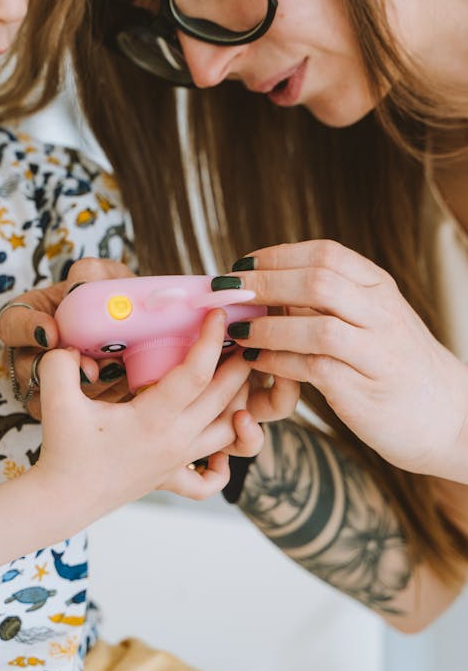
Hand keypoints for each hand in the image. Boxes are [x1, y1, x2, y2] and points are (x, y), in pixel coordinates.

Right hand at [0, 257, 133, 418]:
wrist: (140, 329)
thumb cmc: (112, 298)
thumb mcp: (103, 277)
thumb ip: (90, 274)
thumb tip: (80, 285)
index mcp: (29, 318)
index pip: (11, 325)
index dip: (27, 330)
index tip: (52, 333)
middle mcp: (31, 354)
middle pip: (26, 369)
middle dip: (59, 371)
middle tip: (90, 369)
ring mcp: (48, 386)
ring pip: (53, 395)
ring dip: (86, 390)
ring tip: (116, 376)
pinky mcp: (72, 411)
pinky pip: (79, 415)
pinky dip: (104, 404)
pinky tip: (126, 391)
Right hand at [32, 310, 255, 513]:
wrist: (62, 500)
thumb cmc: (63, 451)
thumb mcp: (56, 400)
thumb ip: (61, 363)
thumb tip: (72, 344)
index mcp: (153, 419)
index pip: (195, 374)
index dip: (211, 341)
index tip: (218, 315)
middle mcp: (174, 441)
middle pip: (224, 400)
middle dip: (239, 366)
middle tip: (243, 339)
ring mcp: (175, 462)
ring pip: (227, 435)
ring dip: (240, 406)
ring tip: (238, 380)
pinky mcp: (169, 479)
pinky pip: (207, 481)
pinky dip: (221, 467)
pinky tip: (217, 450)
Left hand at [220, 240, 467, 479]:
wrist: (447, 417)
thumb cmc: (395, 363)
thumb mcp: (372, 318)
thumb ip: (331, 299)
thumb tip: (268, 280)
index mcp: (379, 287)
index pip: (326, 254)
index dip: (278, 255)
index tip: (242, 264)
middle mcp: (381, 313)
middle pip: (318, 281)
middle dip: (263, 283)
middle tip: (226, 292)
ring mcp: (376, 351)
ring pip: (315, 325)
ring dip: (266, 326)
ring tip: (235, 331)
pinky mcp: (363, 390)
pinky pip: (313, 368)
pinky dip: (277, 362)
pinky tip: (254, 361)